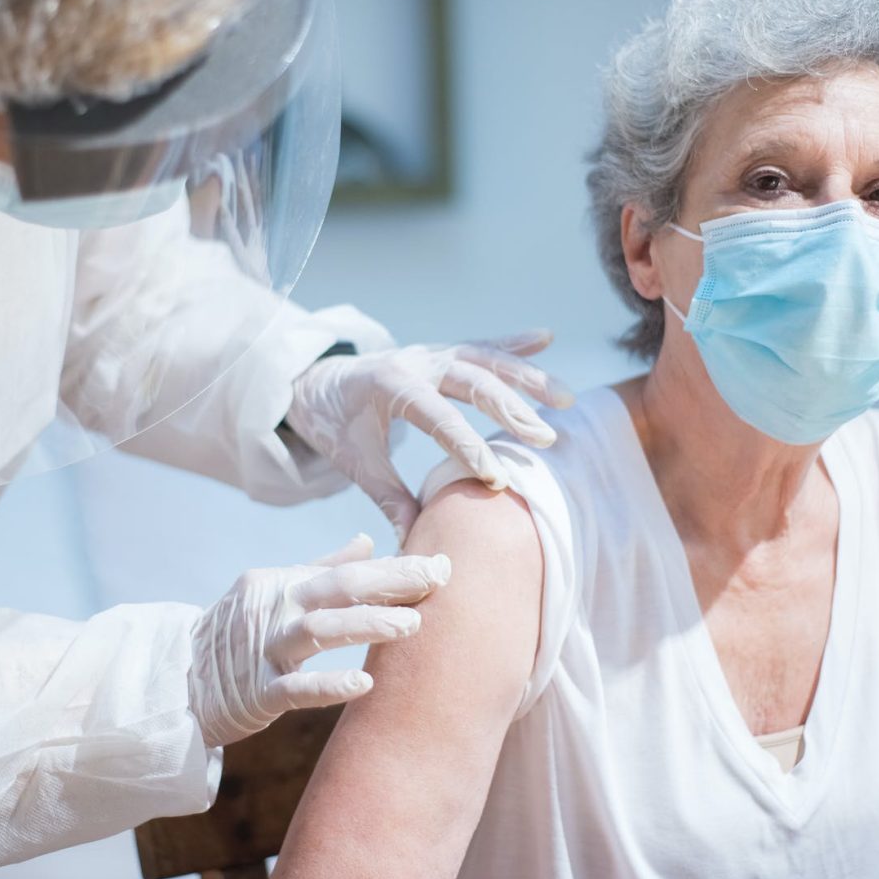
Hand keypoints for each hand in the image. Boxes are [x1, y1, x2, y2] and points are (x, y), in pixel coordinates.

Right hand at [188, 534, 449, 747]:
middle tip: (438, 581)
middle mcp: (275, 610)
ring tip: (413, 626)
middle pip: (338, 589)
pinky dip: (328, 685)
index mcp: (285, 584)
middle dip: (390, 583)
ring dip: (366, 625)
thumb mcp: (276, 591)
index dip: (395, 569)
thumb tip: (369, 541)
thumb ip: (323, 568)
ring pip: (317, 631)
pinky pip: (294, 688)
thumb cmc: (238, 632)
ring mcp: (262, 650)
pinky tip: (366, 683)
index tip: (441, 565)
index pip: (348, 572)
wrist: (179, 680)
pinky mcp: (254, 693)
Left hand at [285, 330, 574, 540]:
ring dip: (526, 378)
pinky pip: (482, 346)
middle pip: (471, 380)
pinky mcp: (441, 353)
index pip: (436, 416)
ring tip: (564, 400)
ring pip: (485, 359)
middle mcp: (415, 361)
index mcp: (388, 385)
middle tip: (545, 439)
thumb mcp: (353, 461)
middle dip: (510, 409)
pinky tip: (546, 338)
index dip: (466, 447)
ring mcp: (431, 353)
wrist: (314, 381)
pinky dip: (514, 344)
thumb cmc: (333, 423)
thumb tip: (415, 540)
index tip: (496, 479)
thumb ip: (387, 498)